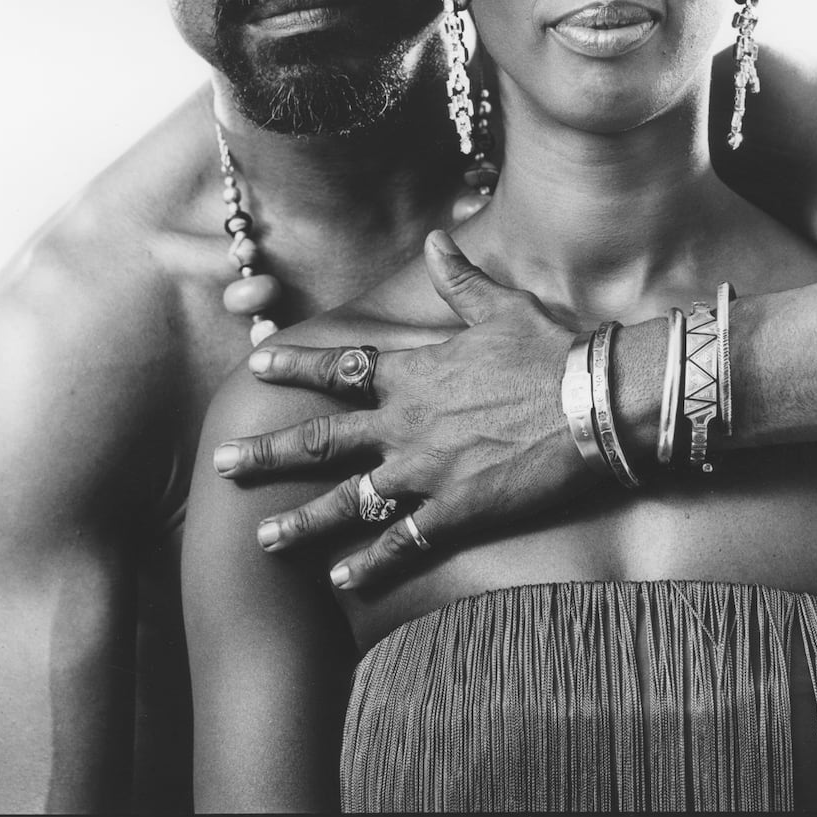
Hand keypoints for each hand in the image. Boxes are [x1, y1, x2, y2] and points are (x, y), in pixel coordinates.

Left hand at [211, 231, 596, 590]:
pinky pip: (402, 543)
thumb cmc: (551, 350)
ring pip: (347, 502)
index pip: (339, 367)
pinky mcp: (456, 511)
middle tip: (222, 465)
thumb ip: (458, 278)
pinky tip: (340, 580)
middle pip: (322, 441)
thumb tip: (438, 237)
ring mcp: (426, 472)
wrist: (593, 402)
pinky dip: (370, 563)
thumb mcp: (499, 306)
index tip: (256, 364)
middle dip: (268, 454)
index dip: (295, 364)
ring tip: (262, 541)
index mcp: (412, 373)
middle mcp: (406, 424)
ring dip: (302, 523)